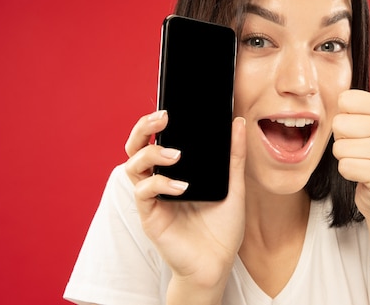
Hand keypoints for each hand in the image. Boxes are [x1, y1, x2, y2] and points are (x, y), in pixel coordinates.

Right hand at [123, 111, 246, 287]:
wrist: (217, 262)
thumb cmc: (222, 227)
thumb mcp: (234, 185)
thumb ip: (234, 156)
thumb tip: (237, 122)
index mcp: (176, 171)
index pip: (158, 139)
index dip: (156, 122)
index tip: (171, 107)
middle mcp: (160, 180)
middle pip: (136, 147)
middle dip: (143, 127)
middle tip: (161, 117)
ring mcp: (153, 198)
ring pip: (132, 165)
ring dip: (151, 153)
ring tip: (175, 154)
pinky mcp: (150, 215)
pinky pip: (143, 193)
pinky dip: (160, 184)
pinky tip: (181, 186)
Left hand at [332, 49, 369, 217]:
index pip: (345, 101)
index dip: (346, 118)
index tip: (363, 130)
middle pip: (340, 124)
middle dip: (345, 140)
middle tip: (363, 150)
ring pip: (340, 146)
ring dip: (347, 158)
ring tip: (364, 162)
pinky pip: (345, 166)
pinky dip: (349, 174)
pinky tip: (365, 176)